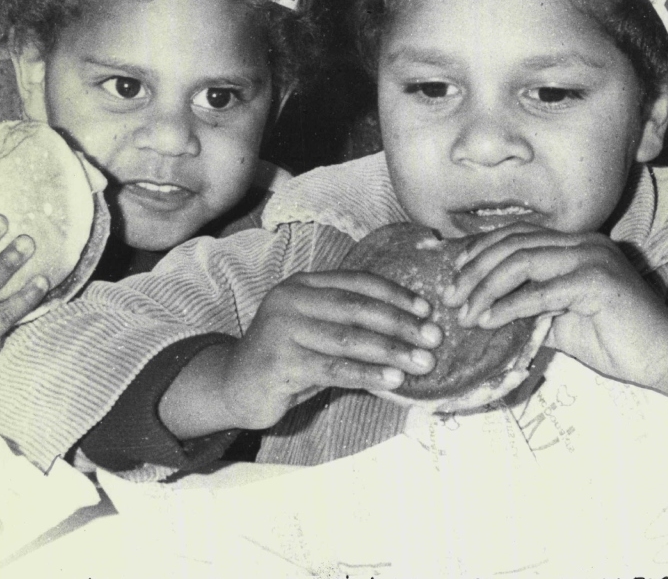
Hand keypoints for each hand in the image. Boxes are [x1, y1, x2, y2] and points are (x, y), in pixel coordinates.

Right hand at [217, 270, 442, 429]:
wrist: (234, 384)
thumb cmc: (287, 357)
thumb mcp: (316, 331)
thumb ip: (350, 324)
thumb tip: (409, 330)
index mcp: (303, 284)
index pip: (357, 282)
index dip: (395, 294)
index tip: (426, 310)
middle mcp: (291, 300)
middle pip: (356, 308)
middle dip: (400, 324)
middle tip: (433, 338)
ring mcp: (282, 330)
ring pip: (348, 339)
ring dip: (390, 351)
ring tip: (421, 362)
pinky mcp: (279, 363)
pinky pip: (333, 369)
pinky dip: (367, 374)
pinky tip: (392, 380)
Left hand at [444, 223, 667, 392]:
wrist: (664, 359)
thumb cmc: (614, 341)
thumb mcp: (559, 319)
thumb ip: (527, 307)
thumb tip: (482, 310)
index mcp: (574, 243)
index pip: (516, 234)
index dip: (480, 249)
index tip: (453, 271)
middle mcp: (582, 242)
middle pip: (513, 243)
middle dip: (474, 269)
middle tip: (450, 296)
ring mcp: (591, 257)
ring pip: (522, 260)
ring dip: (486, 287)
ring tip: (466, 311)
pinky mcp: (597, 282)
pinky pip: (542, 290)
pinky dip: (510, 305)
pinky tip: (489, 319)